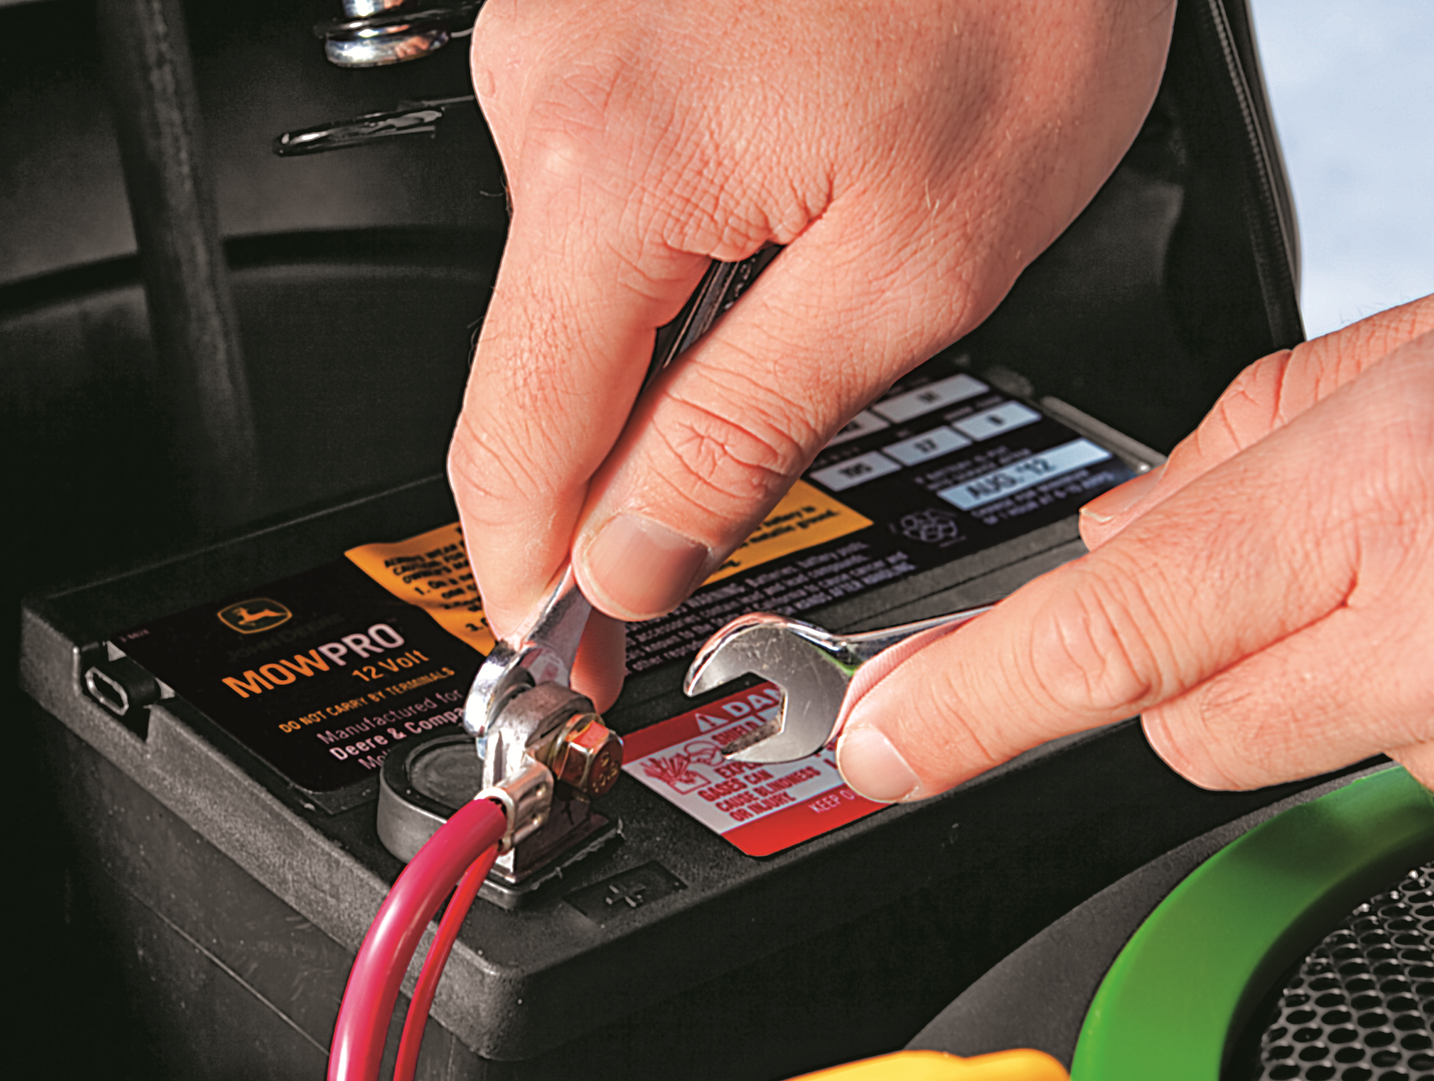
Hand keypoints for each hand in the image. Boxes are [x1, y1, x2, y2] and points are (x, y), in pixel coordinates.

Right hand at [447, 0, 1174, 703]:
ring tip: (766, 365)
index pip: (514, 451)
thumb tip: (632, 556)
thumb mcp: (919, 258)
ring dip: (641, 373)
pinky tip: (758, 256)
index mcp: (611, 165)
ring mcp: (554, 40)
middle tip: (659, 582)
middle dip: (590, 496)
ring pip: (564, 297)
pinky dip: (660, 271)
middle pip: (526, 379)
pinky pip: (596, 205)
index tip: (571, 664)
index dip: (537, 584)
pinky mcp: (592, 21)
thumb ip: (748, 427)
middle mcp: (541, 89)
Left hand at [834, 241, 1433, 888]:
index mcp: (1397, 487)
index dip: (972, 701)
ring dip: (1367, 688)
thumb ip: (1251, 438)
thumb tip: (1115, 545)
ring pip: (1318, 765)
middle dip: (1215, 662)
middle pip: (1190, 728)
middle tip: (1342, 568)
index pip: (1112, 632)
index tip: (888, 749)